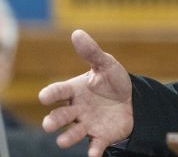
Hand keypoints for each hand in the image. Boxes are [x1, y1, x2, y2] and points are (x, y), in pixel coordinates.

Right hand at [39, 30, 133, 156]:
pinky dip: (93, 150)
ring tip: (62, 141)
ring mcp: (87, 124)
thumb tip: (77, 33)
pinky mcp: (101, 136)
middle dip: (53, 121)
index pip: (59, 91)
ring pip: (72, 133)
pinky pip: (95, 145)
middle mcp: (77, 109)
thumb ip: (91, 52)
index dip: (51, 94)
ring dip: (67, 138)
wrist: (133, 100)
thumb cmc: (113, 81)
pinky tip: (92, 155)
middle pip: (61, 116)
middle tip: (49, 124)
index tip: (44, 97)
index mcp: (75, 90)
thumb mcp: (106, 64)